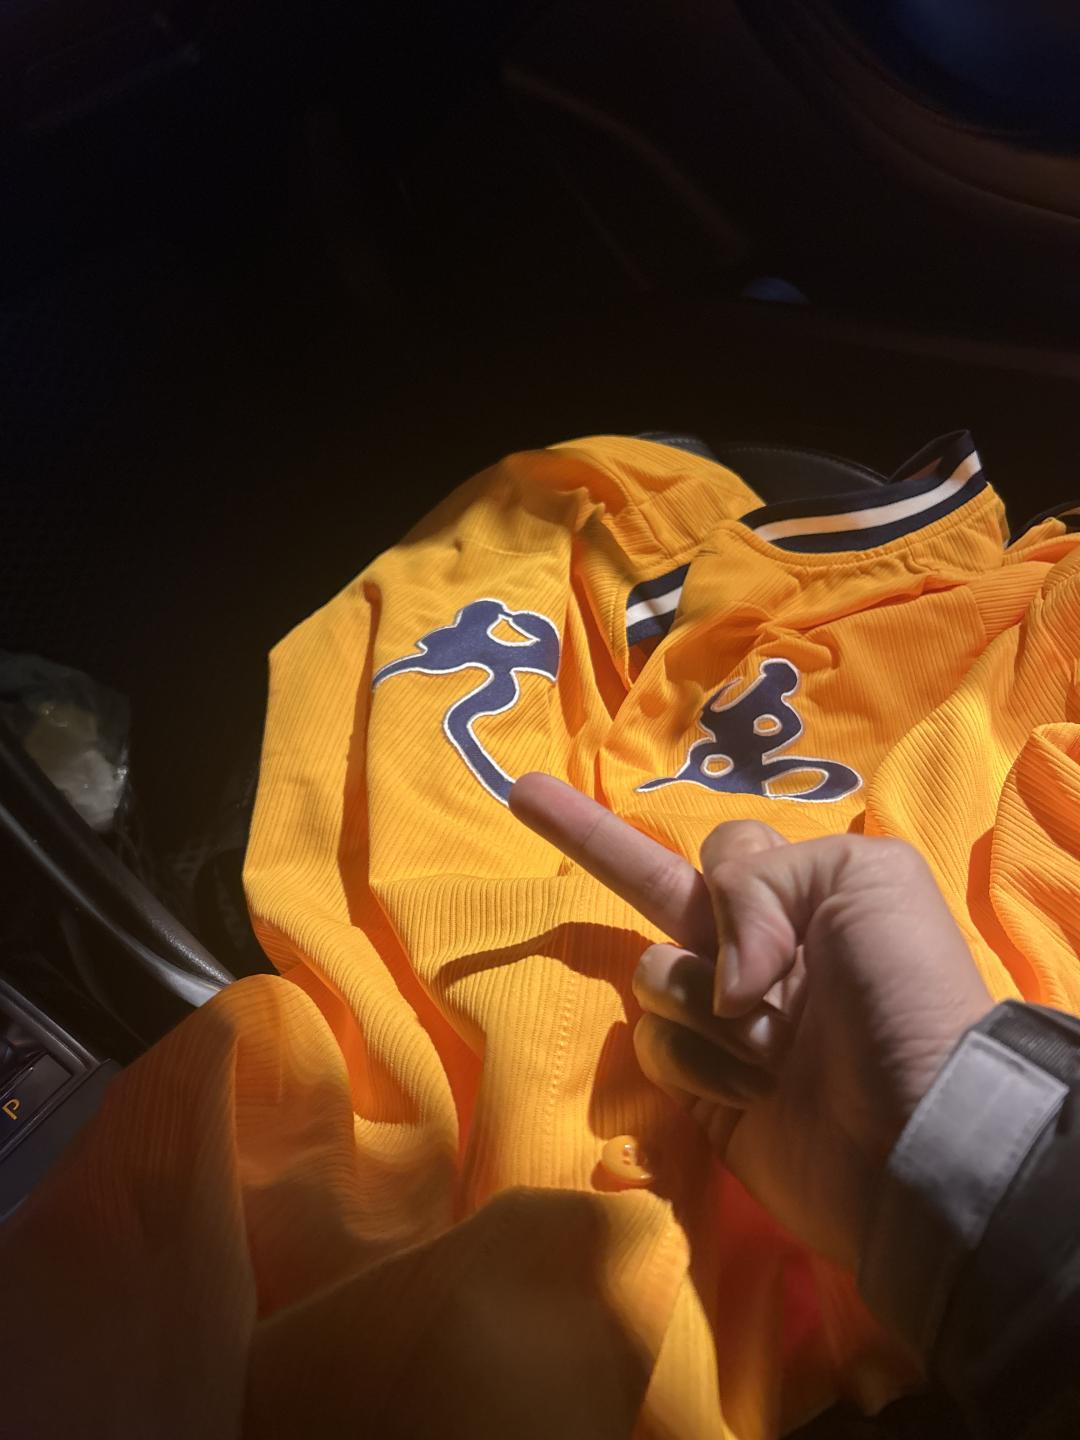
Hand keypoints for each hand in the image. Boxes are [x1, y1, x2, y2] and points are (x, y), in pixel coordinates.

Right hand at [508, 773, 992, 1272]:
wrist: (920, 1134)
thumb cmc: (899, 991)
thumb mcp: (858, 881)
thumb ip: (757, 877)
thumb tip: (715, 973)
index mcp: (802, 896)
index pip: (724, 849)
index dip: (729, 873)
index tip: (741, 891)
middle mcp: (755, 950)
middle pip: (653, 885)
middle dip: (588, 837)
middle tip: (522, 793)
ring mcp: (723, 1020)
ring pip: (654, 974)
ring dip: (707, 1006)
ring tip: (773, 1043)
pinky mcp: (702, 1085)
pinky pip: (657, 1044)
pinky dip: (700, 1062)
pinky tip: (755, 1088)